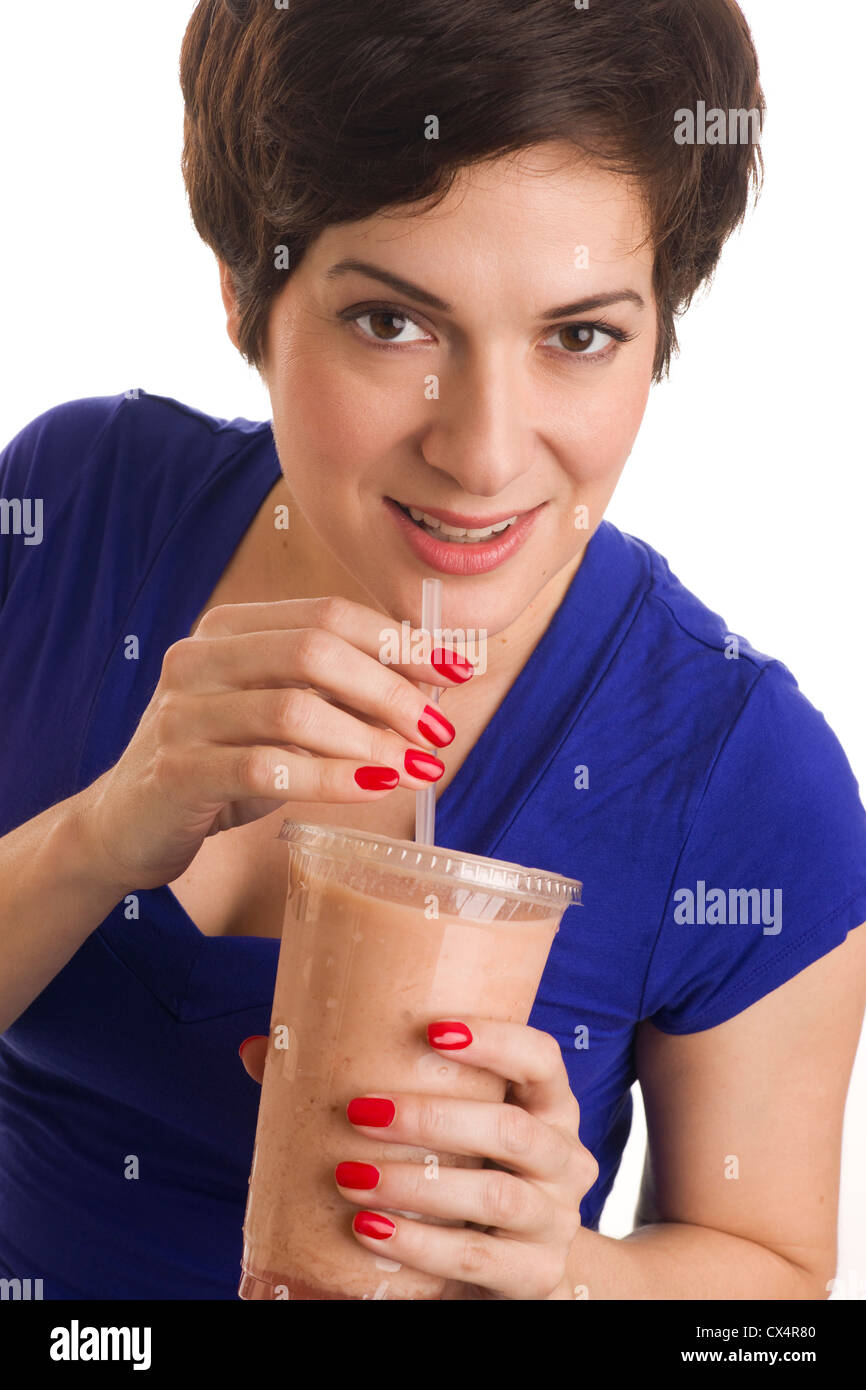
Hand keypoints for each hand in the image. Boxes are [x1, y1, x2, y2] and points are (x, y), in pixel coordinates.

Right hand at [78, 595, 472, 892]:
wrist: (129, 822)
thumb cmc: (221, 763)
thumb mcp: (280, 715)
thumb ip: (338, 692)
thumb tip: (434, 682)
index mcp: (229, 629)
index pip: (327, 613)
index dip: (400, 640)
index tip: (457, 671)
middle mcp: (200, 657)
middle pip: (314, 651)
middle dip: (391, 689)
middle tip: (439, 730)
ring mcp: (182, 712)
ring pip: (292, 709)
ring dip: (368, 739)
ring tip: (416, 766)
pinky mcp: (176, 770)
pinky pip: (265, 769)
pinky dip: (330, 779)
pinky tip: (373, 788)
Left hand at [239, 1019, 597, 1299]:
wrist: (513, 1267)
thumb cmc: (466, 1171)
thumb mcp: (439, 1128)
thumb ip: (366, 1083)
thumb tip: (257, 1050)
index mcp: (548, 1105)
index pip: (542, 1059)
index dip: (496, 1040)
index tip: (433, 1028)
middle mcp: (563, 1158)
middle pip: (511, 1130)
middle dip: (431, 1119)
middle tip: (359, 1112)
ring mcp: (555, 1221)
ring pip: (494, 1197)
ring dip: (417, 1185)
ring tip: (350, 1175)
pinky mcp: (534, 1276)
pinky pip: (476, 1260)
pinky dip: (420, 1245)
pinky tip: (371, 1229)